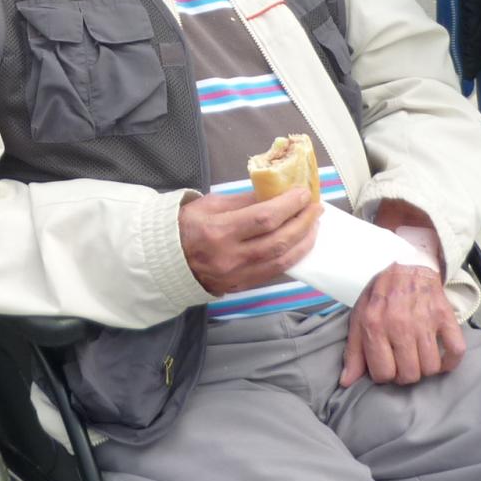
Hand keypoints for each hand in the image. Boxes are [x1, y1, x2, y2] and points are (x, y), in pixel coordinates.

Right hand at [178, 189, 319, 296]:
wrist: (165, 261)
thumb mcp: (210, 204)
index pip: (265, 218)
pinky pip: (273, 273)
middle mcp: (230, 257)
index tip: (304, 193)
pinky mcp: (240, 286)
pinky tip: (299, 244)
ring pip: (281, 260)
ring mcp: (236, 275)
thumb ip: (244, 201)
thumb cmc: (186, 226)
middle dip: (303, 222)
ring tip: (313, 225)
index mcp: (218, 231)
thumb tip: (276, 193)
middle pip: (278, 240)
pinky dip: (291, 257)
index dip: (289, 205)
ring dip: (303, 241)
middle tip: (315, 207)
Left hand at [339, 263, 465, 387]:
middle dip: (405, 374)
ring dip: (426, 369)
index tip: (386, 365)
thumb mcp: (359, 317)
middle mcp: (400, 325)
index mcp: (374, 325)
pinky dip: (451, 361)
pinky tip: (441, 357)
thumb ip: (353, 351)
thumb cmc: (381, 295)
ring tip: (419, 358)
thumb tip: (346, 382)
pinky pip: (456, 351)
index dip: (384, 375)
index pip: (383, 374)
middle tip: (403, 362)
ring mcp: (425, 321)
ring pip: (431, 368)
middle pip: (409, 375)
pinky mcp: (445, 317)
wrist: (408, 265)